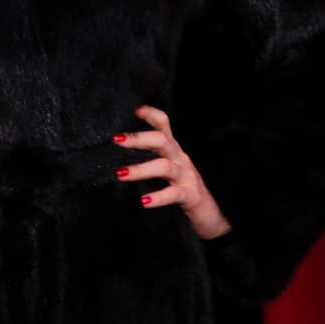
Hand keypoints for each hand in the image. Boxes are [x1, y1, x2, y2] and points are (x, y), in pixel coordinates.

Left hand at [114, 104, 230, 238]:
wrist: (210, 214)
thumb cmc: (181, 189)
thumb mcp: (166, 170)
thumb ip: (148, 160)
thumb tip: (114, 158)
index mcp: (172, 150)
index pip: (164, 125)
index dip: (151, 115)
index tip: (135, 109)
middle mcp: (180, 159)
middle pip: (162, 141)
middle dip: (139, 138)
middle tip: (116, 140)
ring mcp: (186, 177)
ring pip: (165, 167)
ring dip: (142, 169)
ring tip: (121, 174)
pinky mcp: (190, 196)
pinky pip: (174, 194)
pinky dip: (159, 197)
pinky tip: (144, 201)